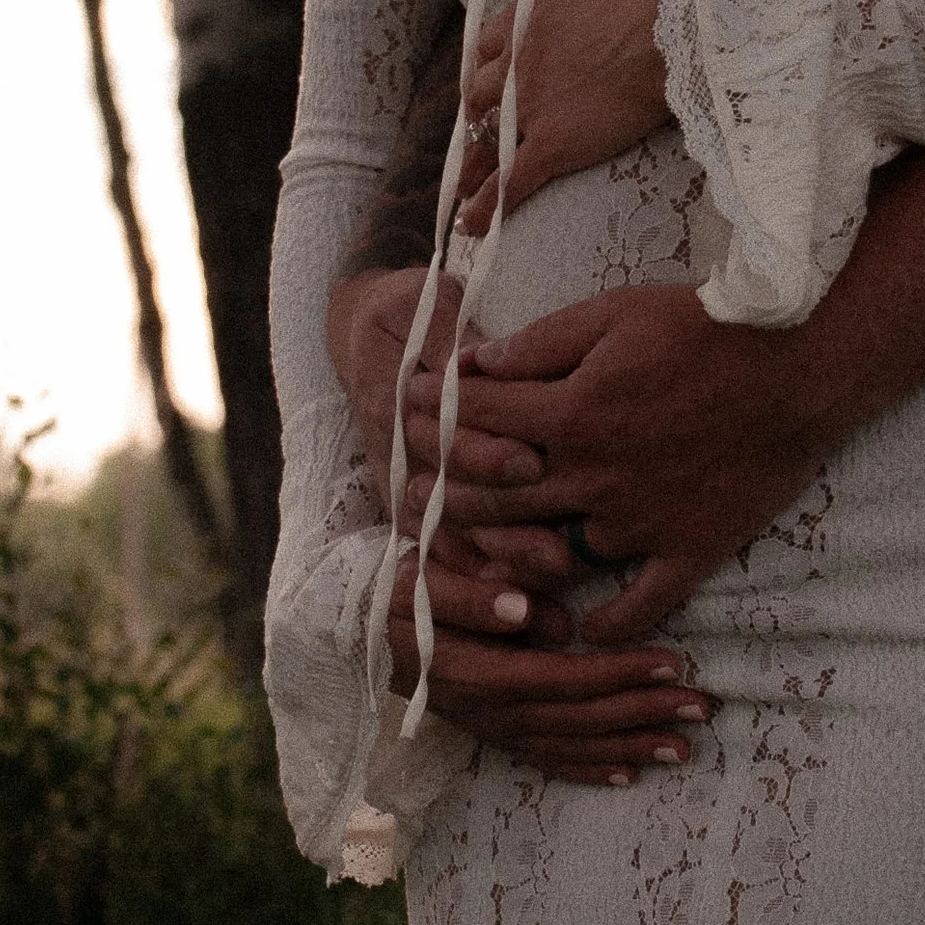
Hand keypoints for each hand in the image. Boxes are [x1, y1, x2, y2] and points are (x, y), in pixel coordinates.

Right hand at [333, 260, 581, 589]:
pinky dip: (478, 591)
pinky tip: (520, 619)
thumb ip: (452, 337)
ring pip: (447, 545)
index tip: (530, 464)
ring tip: (547, 608)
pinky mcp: (417, 513)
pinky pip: (441, 562)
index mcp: (400, 399)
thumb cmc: (409, 313)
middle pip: (451, 504)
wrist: (365, 334)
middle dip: (504, 534)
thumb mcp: (425, 305)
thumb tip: (482, 363)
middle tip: (558, 560)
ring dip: (496, 576)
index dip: (484, 451)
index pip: (443, 433)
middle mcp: (401, 454)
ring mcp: (407, 488)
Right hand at [383, 542, 713, 785]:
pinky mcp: (489, 733)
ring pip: (569, 746)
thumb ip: (470, 593)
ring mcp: (488, 728)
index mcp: (471, 671)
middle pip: (577, 719)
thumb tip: (535, 614)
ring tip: (686, 746)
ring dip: (630, 746)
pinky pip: (545, 760)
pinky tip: (631, 775)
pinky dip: (590, 769)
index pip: (559, 678)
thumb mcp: (418, 578)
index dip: (618, 673)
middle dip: (643, 713)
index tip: (672, 662)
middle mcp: (485, 710)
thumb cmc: (387, 591)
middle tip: (703, 706)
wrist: (346, 632)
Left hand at [390, 282, 840, 644]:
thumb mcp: (612, 313)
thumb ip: (539, 344)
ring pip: (555, 555)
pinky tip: (582, 625)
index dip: (434, 407)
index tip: (413, 401)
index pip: (476, 422)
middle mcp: (594, 478)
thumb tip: (475, 366)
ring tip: (483, 551)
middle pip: (497, 497)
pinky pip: (639, 603)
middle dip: (449, 484)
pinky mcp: (689, 549)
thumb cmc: (706, 328)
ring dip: (513, 556)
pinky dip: (607, 622)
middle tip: (424, 481)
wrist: (801, 365)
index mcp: (569, 416)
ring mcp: (641, 522)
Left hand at [459, 0, 671, 230]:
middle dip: (479, 111)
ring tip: (462, 188)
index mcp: (520, 22)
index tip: (492, 73)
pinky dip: (487, 209)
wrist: (674, 29)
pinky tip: (473, 227)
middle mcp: (514, 68)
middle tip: (483, 126)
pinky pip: (509, 185)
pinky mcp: (553, 147)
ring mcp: (529, 111)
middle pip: (478, 96)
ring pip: (485, 144)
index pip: (485, 47)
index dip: (488, 62)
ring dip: (471, 166)